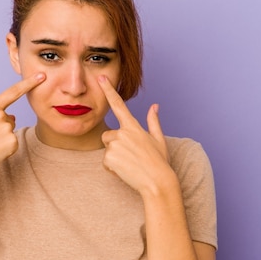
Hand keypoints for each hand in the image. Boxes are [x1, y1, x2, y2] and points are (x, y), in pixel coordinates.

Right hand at [0, 73, 45, 178]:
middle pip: (9, 118)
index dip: (29, 83)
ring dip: (3, 138)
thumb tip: (13, 117)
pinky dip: (7, 148)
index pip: (13, 92)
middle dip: (1, 128)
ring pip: (11, 130)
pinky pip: (13, 142)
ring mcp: (6, 128)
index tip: (42, 75)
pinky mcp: (12, 142)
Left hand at [98, 75, 173, 193]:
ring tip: (130, 164)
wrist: (157, 182)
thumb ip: (153, 121)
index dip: (109, 90)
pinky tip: (126, 171)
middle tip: (131, 157)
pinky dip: (113, 168)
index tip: (101, 78)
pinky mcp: (109, 158)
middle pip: (108, 135)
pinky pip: (106, 162)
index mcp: (134, 126)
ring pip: (107, 149)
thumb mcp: (158, 139)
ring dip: (115, 157)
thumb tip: (154, 106)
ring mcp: (115, 145)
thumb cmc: (159, 162)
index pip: (118, 104)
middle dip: (115, 145)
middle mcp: (123, 133)